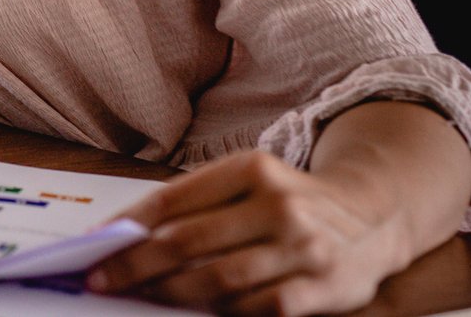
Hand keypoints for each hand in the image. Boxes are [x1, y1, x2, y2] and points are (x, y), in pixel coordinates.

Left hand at [88, 150, 407, 315]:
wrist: (375, 217)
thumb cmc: (291, 201)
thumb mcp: (250, 183)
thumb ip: (199, 205)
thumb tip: (128, 235)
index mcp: (252, 168)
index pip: (174, 198)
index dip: (129, 225)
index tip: (95, 244)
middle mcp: (279, 204)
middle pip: (189, 241)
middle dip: (137, 265)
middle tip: (103, 279)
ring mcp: (302, 247)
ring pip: (218, 279)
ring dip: (171, 293)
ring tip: (141, 297)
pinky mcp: (322, 288)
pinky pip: (258, 308)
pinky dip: (223, 313)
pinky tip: (199, 312)